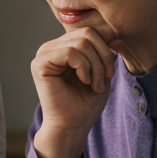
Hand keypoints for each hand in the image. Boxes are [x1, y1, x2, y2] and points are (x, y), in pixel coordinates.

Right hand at [30, 27, 115, 157]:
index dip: (105, 50)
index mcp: (63, 47)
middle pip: (86, 34)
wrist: (72, 125)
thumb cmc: (85, 103)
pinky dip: (84, 67)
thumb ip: (105, 54)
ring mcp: (43, 54)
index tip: (110, 74)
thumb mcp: (101, 73)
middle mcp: (50, 47)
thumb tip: (116, 36)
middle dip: (102, 57)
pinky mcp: (40, 64)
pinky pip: (71, 53)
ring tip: (95, 85)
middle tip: (105, 80)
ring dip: (96, 66)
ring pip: (80, 42)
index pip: (89, 32)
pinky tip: (85, 81)